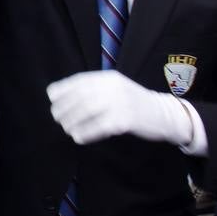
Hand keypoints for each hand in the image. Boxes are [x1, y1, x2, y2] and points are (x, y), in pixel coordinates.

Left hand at [47, 71, 193, 145]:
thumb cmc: (134, 102)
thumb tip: (61, 96)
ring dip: (72, 121)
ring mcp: (120, 103)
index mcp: (108, 78)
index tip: (52, 98)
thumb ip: (94, 89)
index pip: (79, 80)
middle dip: (64, 108)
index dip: (62, 89)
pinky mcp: (126, 120)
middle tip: (57, 117)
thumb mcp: (115, 88)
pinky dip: (86, 132)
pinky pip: (100, 126)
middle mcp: (113, 87)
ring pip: (87, 111)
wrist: (164, 114)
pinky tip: (78, 137)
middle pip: (80, 97)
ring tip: (66, 128)